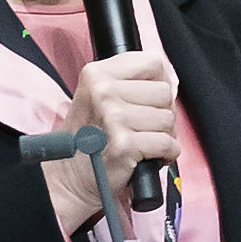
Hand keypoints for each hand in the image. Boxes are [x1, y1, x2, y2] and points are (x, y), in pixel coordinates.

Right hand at [35, 50, 181, 230]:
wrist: (69, 179)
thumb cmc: (88, 141)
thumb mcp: (98, 97)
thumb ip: (130, 83)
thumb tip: (171, 83)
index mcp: (96, 74)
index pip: (152, 62)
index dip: (161, 82)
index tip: (152, 99)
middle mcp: (103, 91)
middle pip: (164, 92)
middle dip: (162, 113)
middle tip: (143, 127)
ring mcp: (113, 117)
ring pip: (168, 119)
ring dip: (163, 136)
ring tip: (143, 143)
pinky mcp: (125, 144)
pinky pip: (167, 144)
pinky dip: (166, 154)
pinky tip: (148, 157)